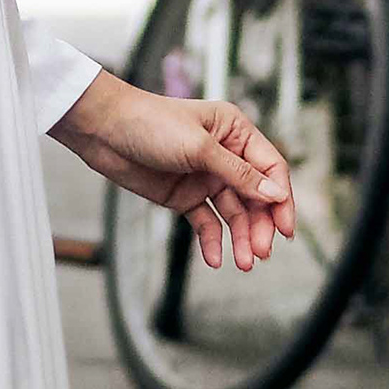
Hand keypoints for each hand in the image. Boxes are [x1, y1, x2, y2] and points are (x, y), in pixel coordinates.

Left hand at [52, 69, 295, 272]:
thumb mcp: (199, 149)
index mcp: (235, 131)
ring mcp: (205, 177)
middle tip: (260, 253)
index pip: (270, 168)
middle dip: (260, 225)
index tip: (285, 230)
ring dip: (240, 237)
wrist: (103, 131)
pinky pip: (207, 222)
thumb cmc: (150, 124)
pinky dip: (213, 240)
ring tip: (243, 263)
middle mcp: (225, 154)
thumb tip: (277, 195)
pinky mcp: (185, 196)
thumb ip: (239, 174)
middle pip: (256, 196)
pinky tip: (216, 259)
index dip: (281, 199)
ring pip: (233, 212)